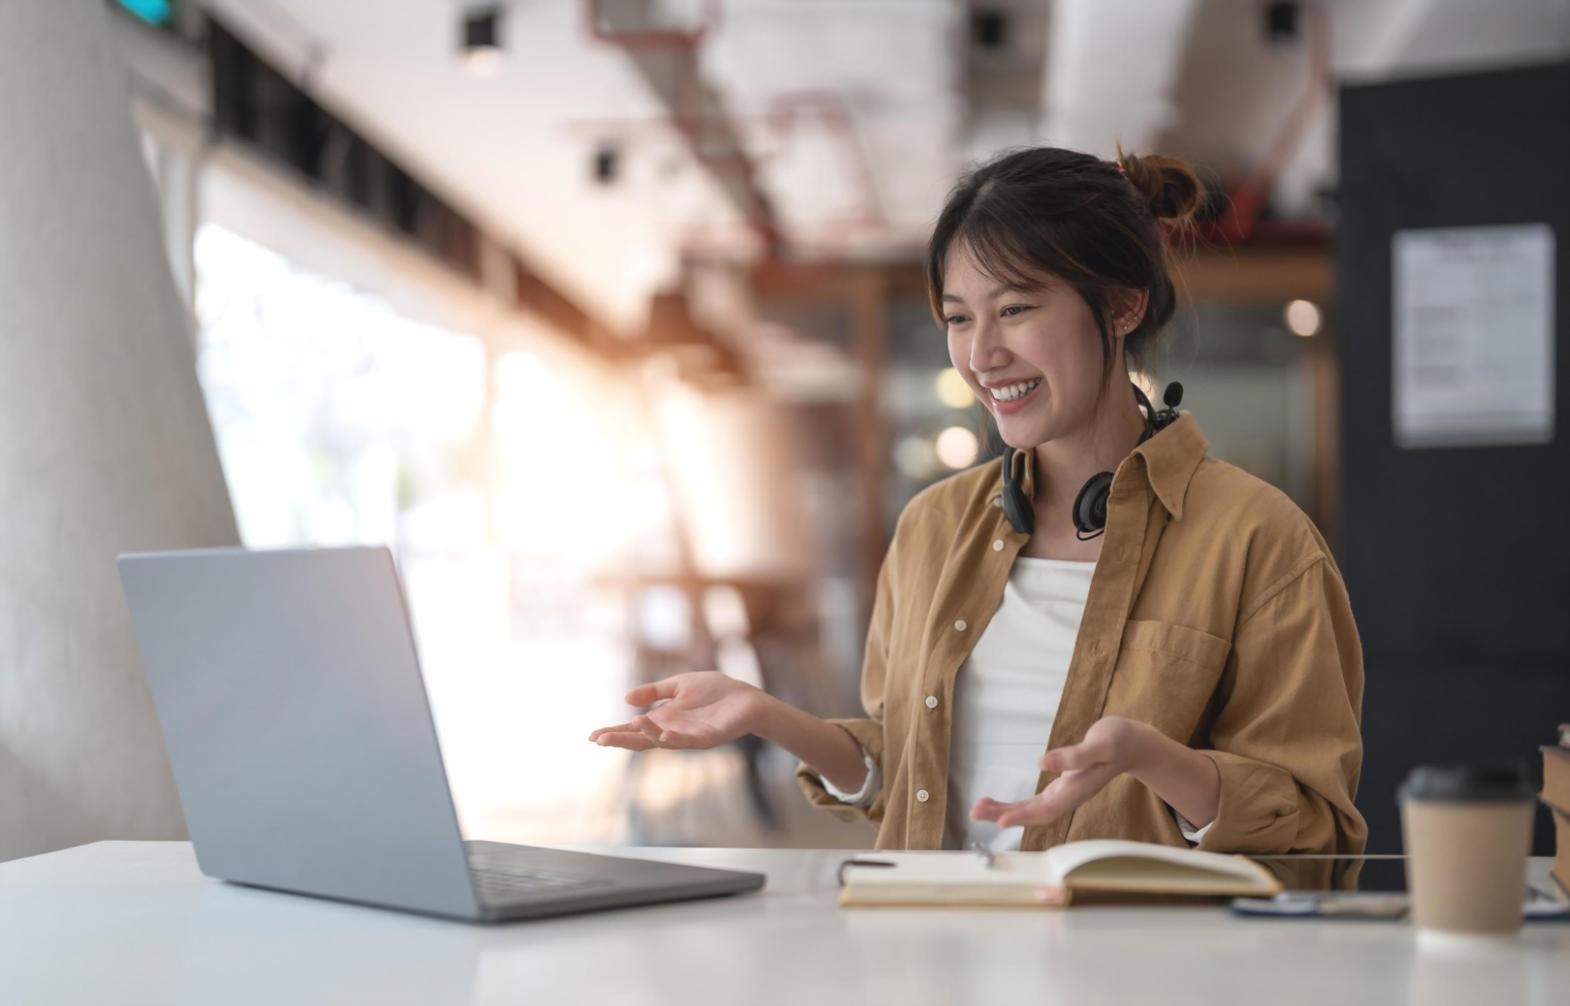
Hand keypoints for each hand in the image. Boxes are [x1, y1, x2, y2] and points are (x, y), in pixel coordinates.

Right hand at [587, 672, 767, 750]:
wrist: (746, 698)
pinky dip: (675, 738)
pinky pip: (689, 741)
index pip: (634, 729)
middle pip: (642, 739)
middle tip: (600, 739)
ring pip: (663, 740)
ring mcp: (689, 736)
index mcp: (663, 719)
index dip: (614, 732)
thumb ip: (654, 692)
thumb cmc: (715, 691)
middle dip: (621, 739)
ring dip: (647, 733)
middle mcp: (672, 731)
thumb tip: (626, 698)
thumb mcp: (679, 685)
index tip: (593, 736)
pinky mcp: (708, 737)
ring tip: (632, 723)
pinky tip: (663, 734)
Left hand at [970, 716, 1151, 829]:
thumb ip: (1076, 755)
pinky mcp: (1060, 787)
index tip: (1000, 821)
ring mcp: (1064, 794)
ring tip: (978, 808)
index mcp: (1077, 789)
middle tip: (974, 812)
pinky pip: (1033, 802)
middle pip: (1033, 813)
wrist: (1131, 744)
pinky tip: (997, 803)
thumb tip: (1044, 762)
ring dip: (1004, 811)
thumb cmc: (1118, 741)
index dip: (1023, 816)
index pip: (1046, 809)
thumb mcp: (1101, 744)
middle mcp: (1068, 796)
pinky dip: (1014, 804)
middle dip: (1004, 814)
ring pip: (1030, 809)